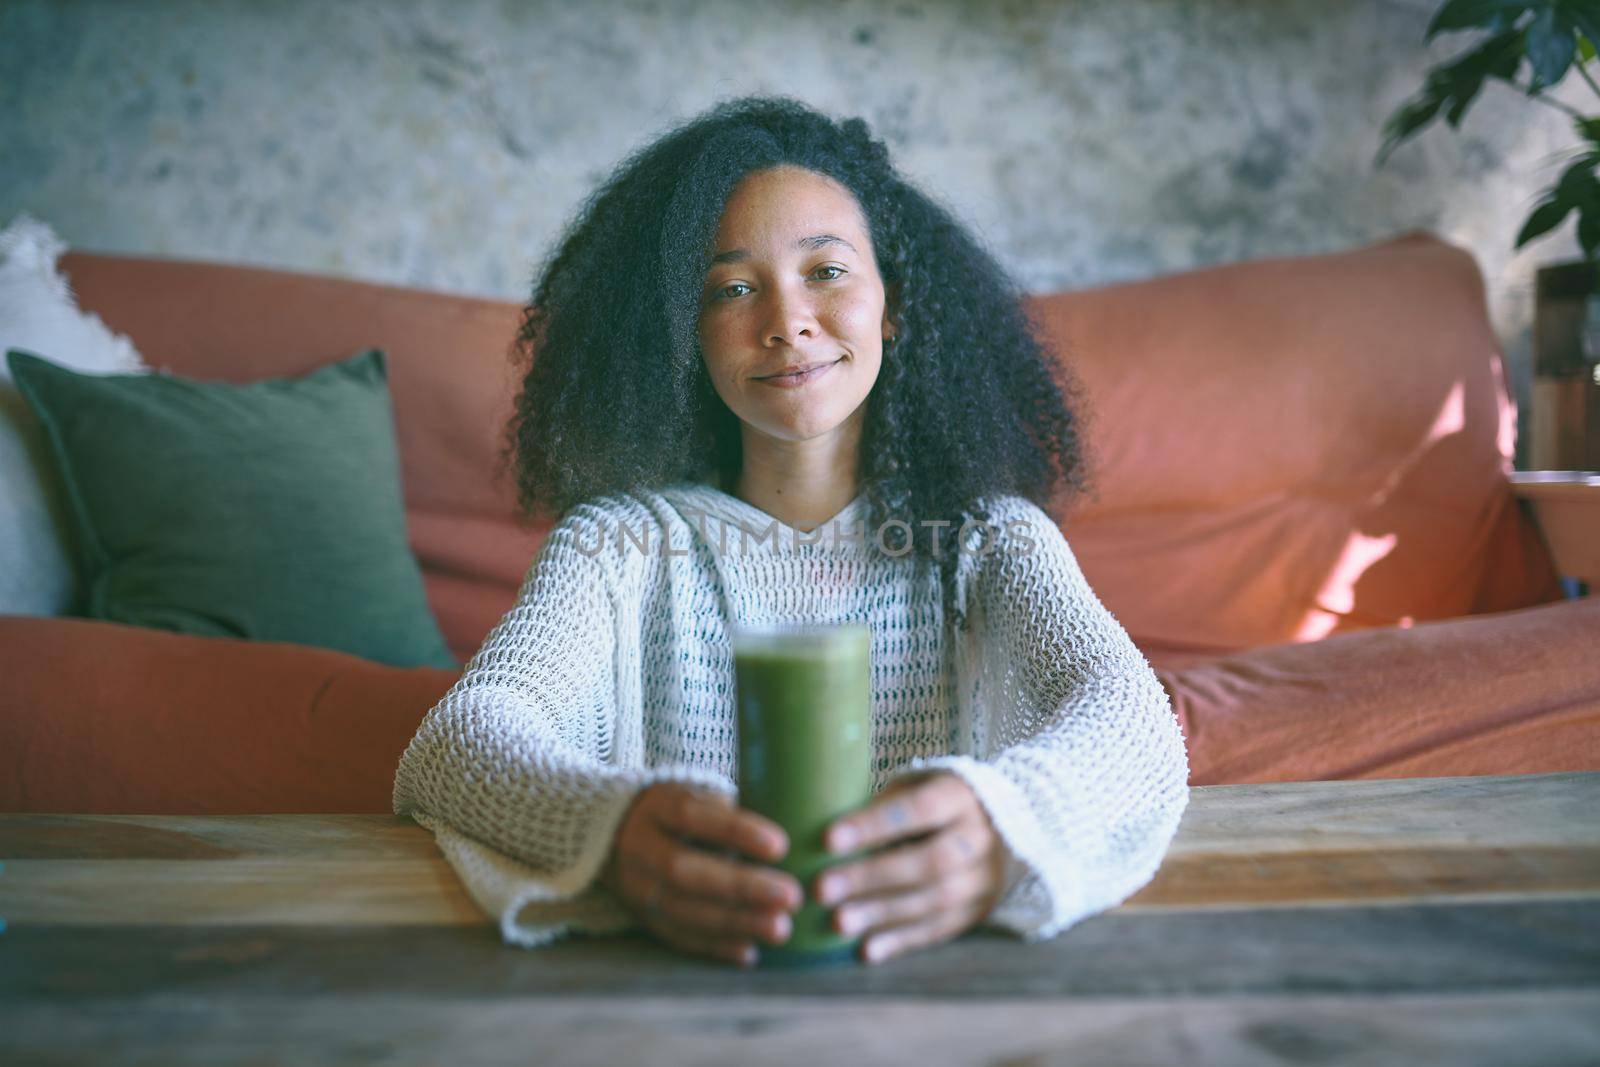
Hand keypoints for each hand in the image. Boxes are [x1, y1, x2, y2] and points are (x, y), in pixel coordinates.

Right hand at [599, 782, 803, 967]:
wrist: (614, 836)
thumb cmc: (676, 813)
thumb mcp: (693, 795)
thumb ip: (728, 812)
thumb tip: (784, 832)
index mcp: (658, 808)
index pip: (694, 816)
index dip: (737, 832)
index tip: (781, 845)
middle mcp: (641, 849)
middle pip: (686, 871)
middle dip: (742, 886)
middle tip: (791, 896)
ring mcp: (638, 888)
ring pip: (684, 910)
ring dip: (736, 923)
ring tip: (780, 928)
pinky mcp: (644, 919)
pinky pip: (679, 937)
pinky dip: (716, 946)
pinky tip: (750, 951)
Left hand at [813, 771, 1007, 964]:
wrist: (996, 825)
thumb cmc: (934, 802)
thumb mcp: (914, 786)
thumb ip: (881, 807)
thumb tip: (826, 837)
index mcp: (961, 796)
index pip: (920, 808)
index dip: (875, 825)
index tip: (828, 839)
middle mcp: (981, 837)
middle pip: (929, 861)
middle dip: (872, 877)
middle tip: (823, 889)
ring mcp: (985, 878)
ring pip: (935, 901)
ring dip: (882, 913)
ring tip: (838, 922)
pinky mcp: (980, 910)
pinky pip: (940, 930)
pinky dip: (901, 941)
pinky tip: (867, 949)